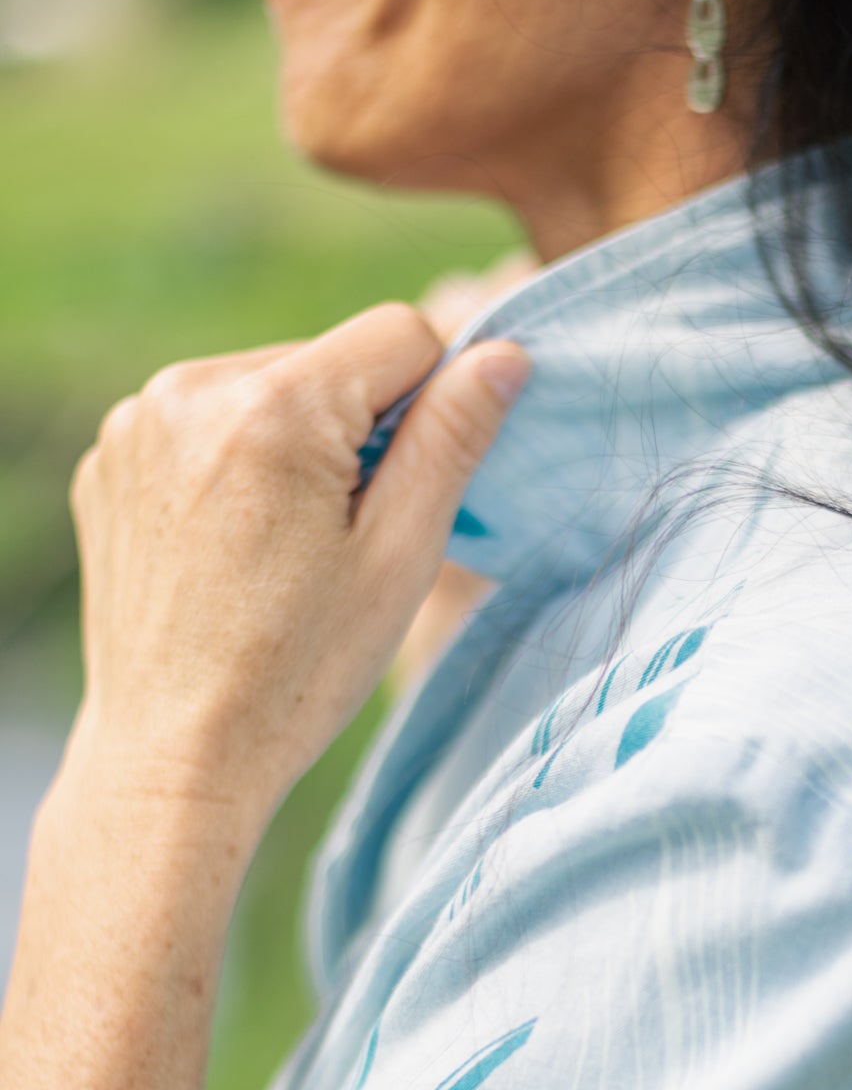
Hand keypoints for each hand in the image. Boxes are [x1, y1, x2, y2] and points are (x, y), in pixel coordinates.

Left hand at [68, 305, 530, 829]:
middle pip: (327, 363)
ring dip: (290, 446)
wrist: (174, 753)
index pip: (399, 336)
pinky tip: (230, 548)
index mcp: (273, 409)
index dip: (429, 407)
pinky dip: (230, 466)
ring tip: (281, 549)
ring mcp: (136, 422)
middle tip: (341, 540)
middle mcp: (190, 390)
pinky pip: (203, 424)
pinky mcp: (108, 457)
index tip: (406, 493)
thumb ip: (452, 439)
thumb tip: (504, 353)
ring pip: (265, 390)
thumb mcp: (399, 558)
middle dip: (352, 431)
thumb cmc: (297, 672)